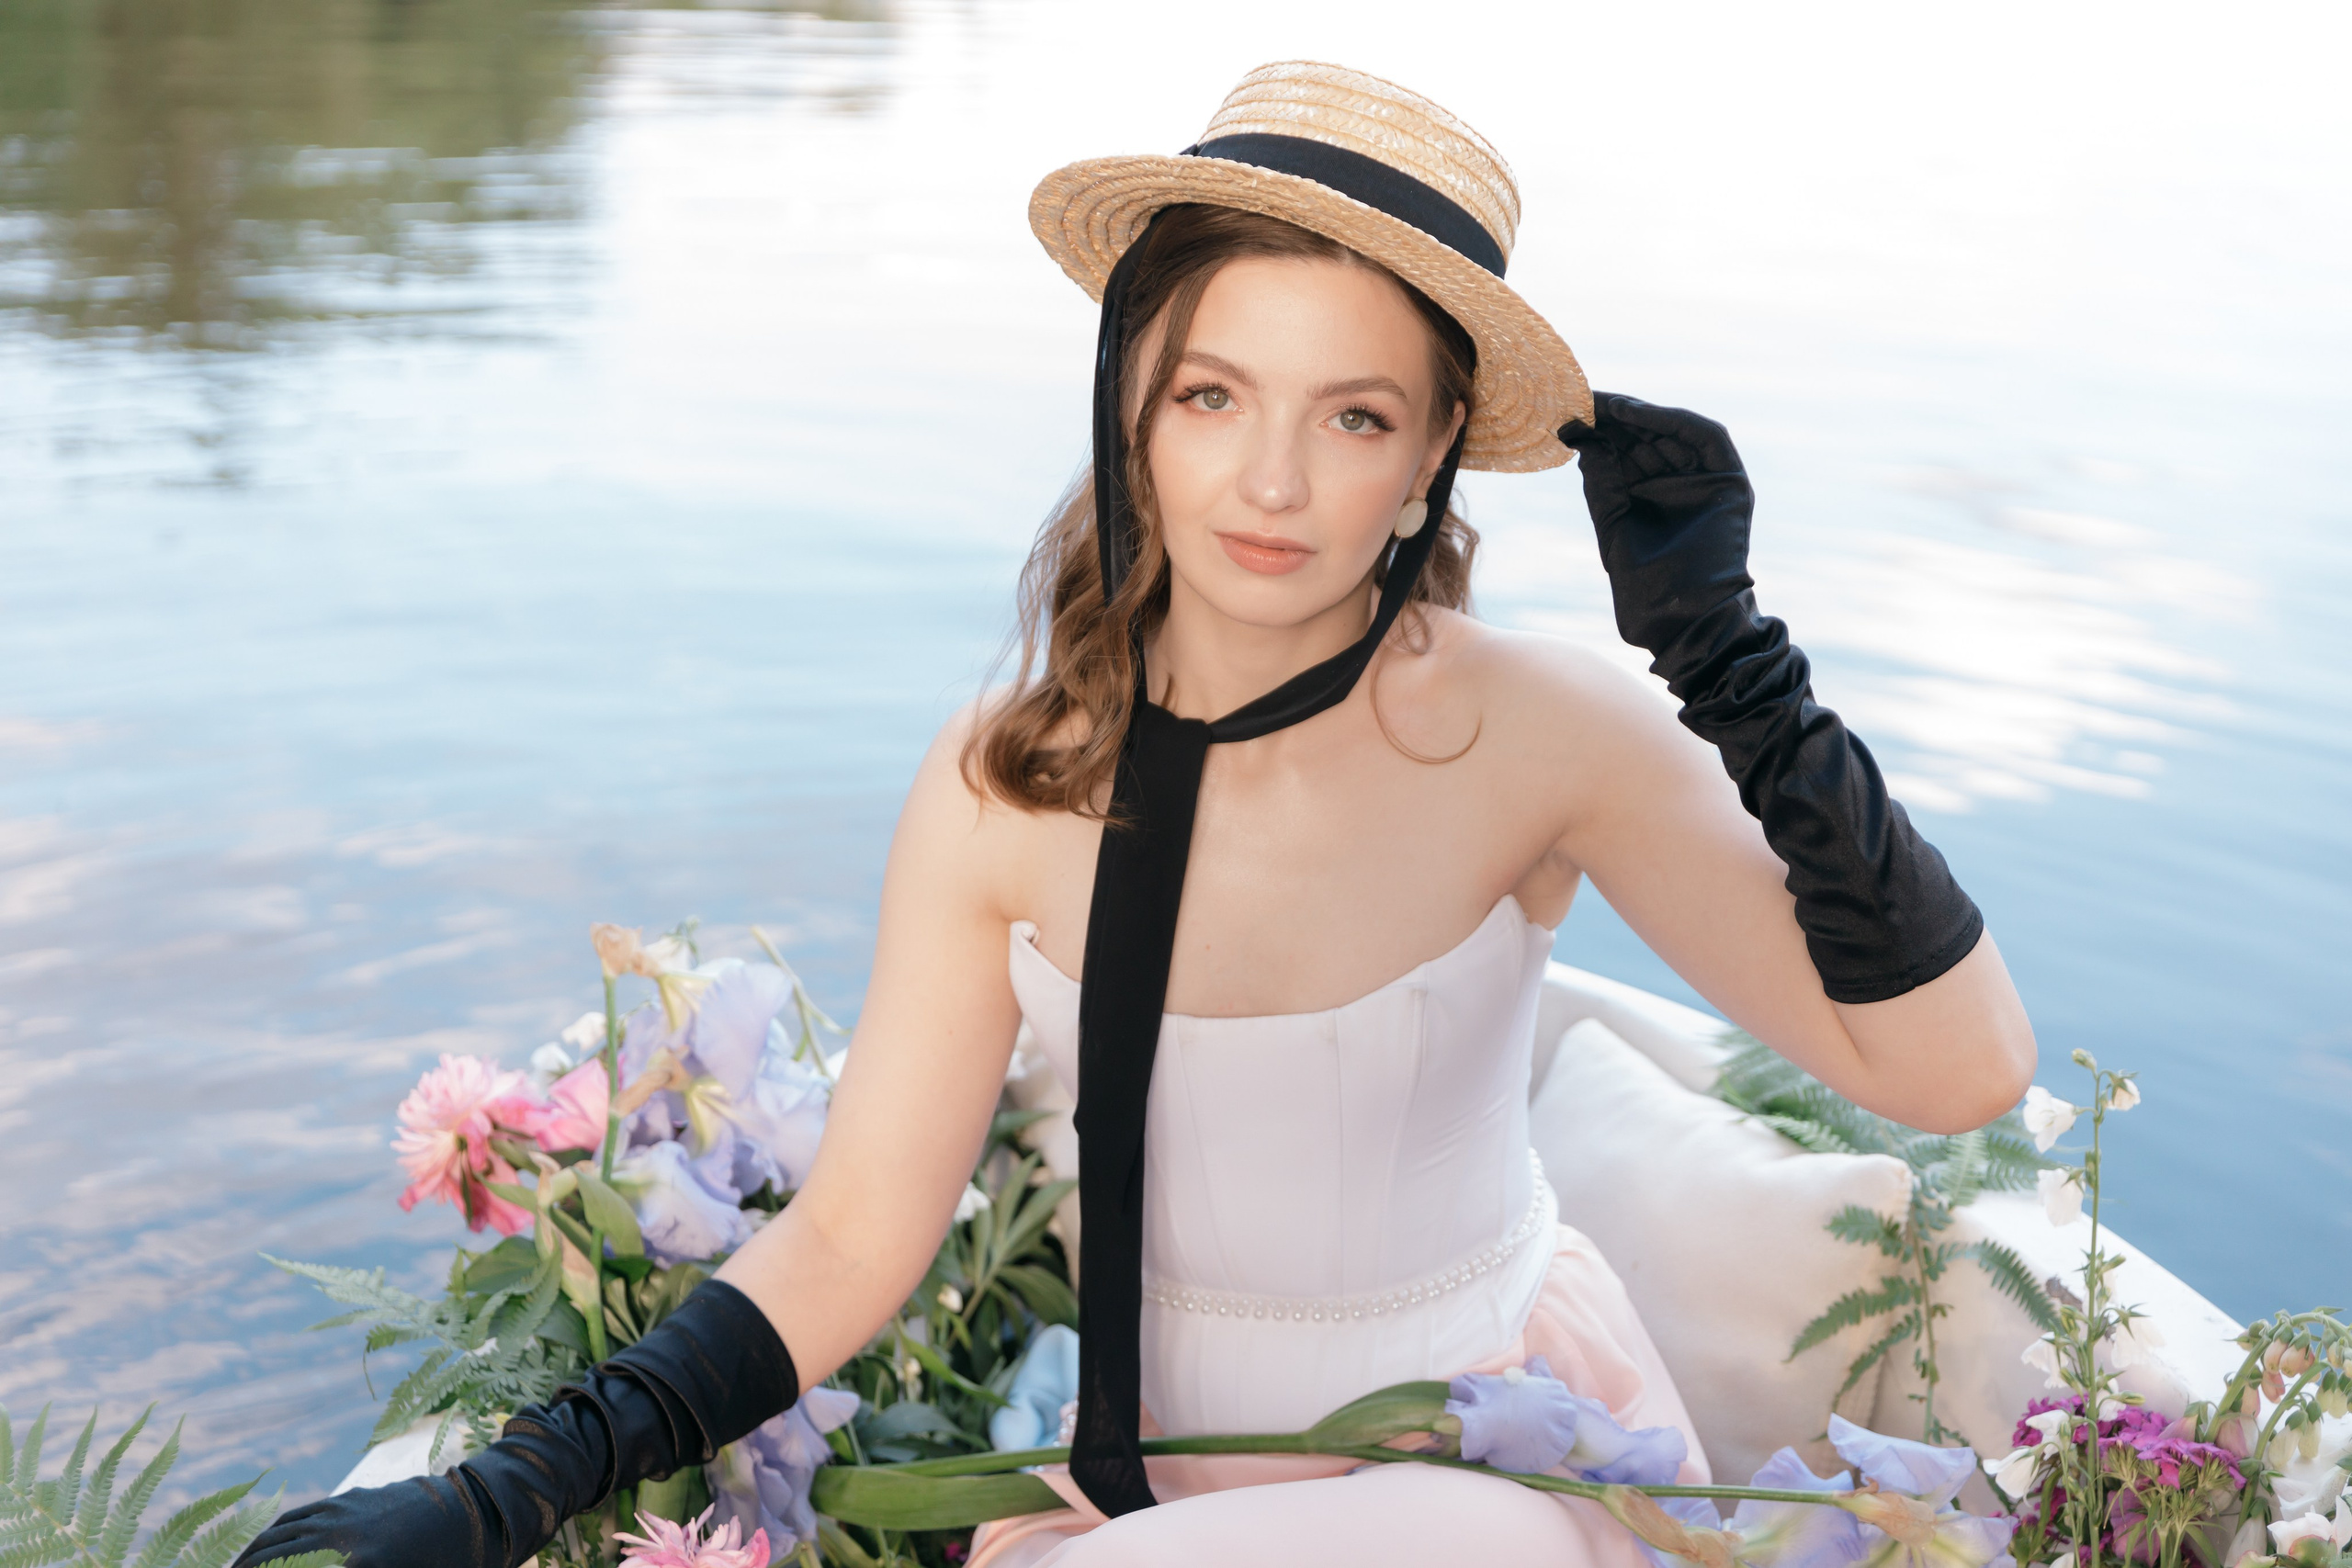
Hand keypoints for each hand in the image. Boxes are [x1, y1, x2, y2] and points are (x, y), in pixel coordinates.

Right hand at [233, 1471, 507, 1567]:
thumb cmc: (444, 1563)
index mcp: (359, 1565)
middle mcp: (342, 1536)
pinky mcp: (349, 1498)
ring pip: (279, 1535)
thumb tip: (327, 1567)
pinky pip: (299, 1516)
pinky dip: (273, 1535)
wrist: (474, 1512)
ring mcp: (343, 1512)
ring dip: (252, 1556)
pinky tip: (263, 1549)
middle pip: (273, 1558)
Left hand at [1557, 392, 1756, 659]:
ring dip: (1637, 413)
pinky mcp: (1729, 483)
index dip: (1601, 429)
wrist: (1682, 619)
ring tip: (1603, 404)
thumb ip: (1602, 481)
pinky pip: (1707, 437)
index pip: (1626, 450)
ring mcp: (1704, 482)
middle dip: (1615, 417)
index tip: (1569, 412)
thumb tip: (1584, 438)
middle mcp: (1676, 485)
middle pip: (1647, 436)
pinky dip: (1672, 420)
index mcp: (1648, 497)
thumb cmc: (1643, 586)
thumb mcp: (1613, 522)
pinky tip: (1635, 414)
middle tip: (1581, 398)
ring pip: (1672, 431)